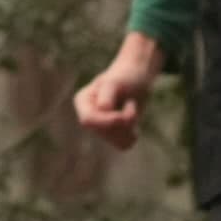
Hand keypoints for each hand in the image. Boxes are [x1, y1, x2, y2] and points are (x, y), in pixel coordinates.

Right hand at [74, 33, 163, 147]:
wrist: (138, 77)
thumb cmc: (126, 75)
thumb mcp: (116, 81)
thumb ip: (107, 94)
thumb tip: (102, 108)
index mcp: (82, 102)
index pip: (88, 121)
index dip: (108, 121)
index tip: (124, 115)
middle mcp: (89, 117)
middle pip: (103, 133)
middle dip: (122, 122)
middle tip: (131, 104)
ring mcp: (100, 128)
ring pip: (116, 141)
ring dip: (130, 127)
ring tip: (130, 107)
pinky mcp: (113, 136)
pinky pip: (124, 144)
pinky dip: (133, 133)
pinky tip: (133, 119)